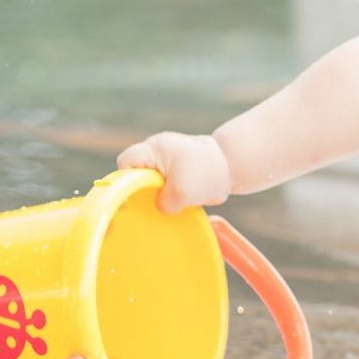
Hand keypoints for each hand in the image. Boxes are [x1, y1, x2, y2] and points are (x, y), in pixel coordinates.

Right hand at [117, 132, 232, 215]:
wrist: (233, 165)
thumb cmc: (207, 173)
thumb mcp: (183, 193)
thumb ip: (163, 203)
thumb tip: (158, 209)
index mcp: (154, 149)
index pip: (125, 162)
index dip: (125, 180)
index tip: (135, 196)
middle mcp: (156, 151)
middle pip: (135, 173)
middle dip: (142, 190)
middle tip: (151, 203)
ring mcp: (164, 159)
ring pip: (148, 181)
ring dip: (157, 194)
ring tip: (170, 201)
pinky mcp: (174, 169)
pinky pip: (161, 184)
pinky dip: (167, 194)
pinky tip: (176, 203)